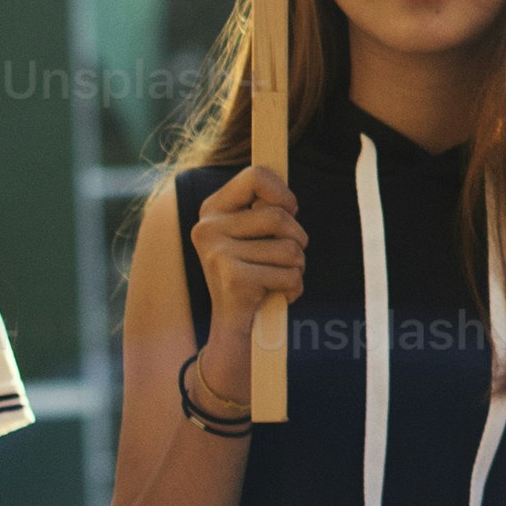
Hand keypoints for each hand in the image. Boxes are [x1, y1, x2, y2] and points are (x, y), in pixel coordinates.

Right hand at [186, 166, 305, 374]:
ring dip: (296, 268)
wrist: (234, 329)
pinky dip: (293, 288)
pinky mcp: (231, 278)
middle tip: (287, 259)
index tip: (291, 210)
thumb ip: (268, 208)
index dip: (283, 192)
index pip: (255, 176)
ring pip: (290, 248)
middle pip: (280, 216)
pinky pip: (288, 274)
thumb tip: (289, 197)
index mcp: (212, 209)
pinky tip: (275, 297)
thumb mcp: (257, 236)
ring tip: (277, 280)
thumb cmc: (254, 275)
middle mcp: (207, 227)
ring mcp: (216, 253)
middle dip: (297, 240)